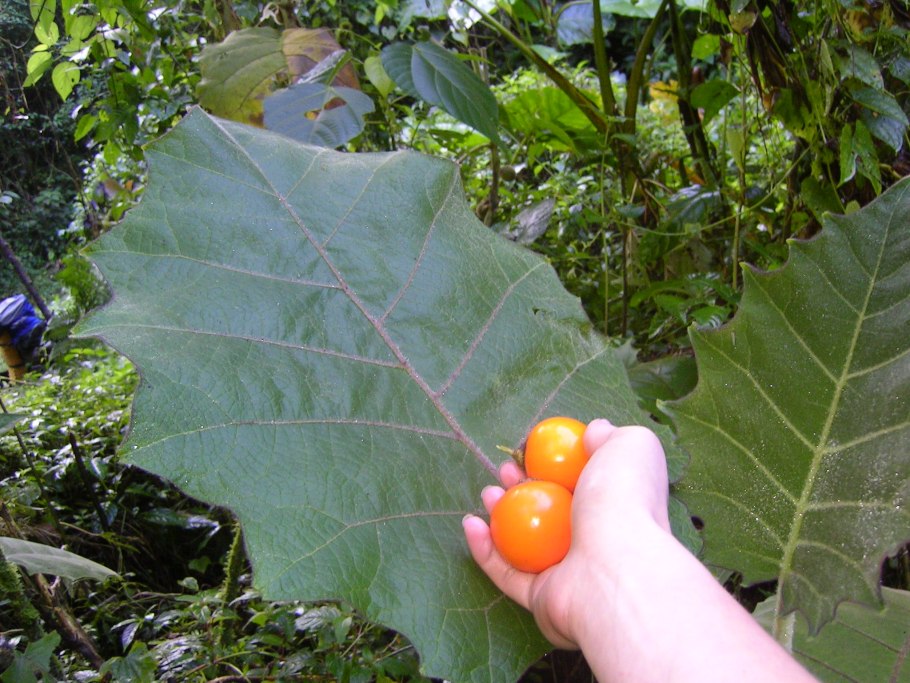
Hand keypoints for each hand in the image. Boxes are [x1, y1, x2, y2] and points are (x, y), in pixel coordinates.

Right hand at [462, 419, 672, 647]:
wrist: (615, 569)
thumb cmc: (625, 501)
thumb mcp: (631, 447)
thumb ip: (611, 435)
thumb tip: (595, 431)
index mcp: (618, 508)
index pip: (585, 485)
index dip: (555, 466)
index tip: (532, 452)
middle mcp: (596, 541)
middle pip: (550, 512)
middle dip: (523, 487)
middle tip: (506, 471)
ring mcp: (569, 572)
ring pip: (526, 544)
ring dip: (501, 517)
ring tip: (488, 493)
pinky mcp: (544, 598)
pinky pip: (507, 574)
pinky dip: (485, 550)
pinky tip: (471, 525)